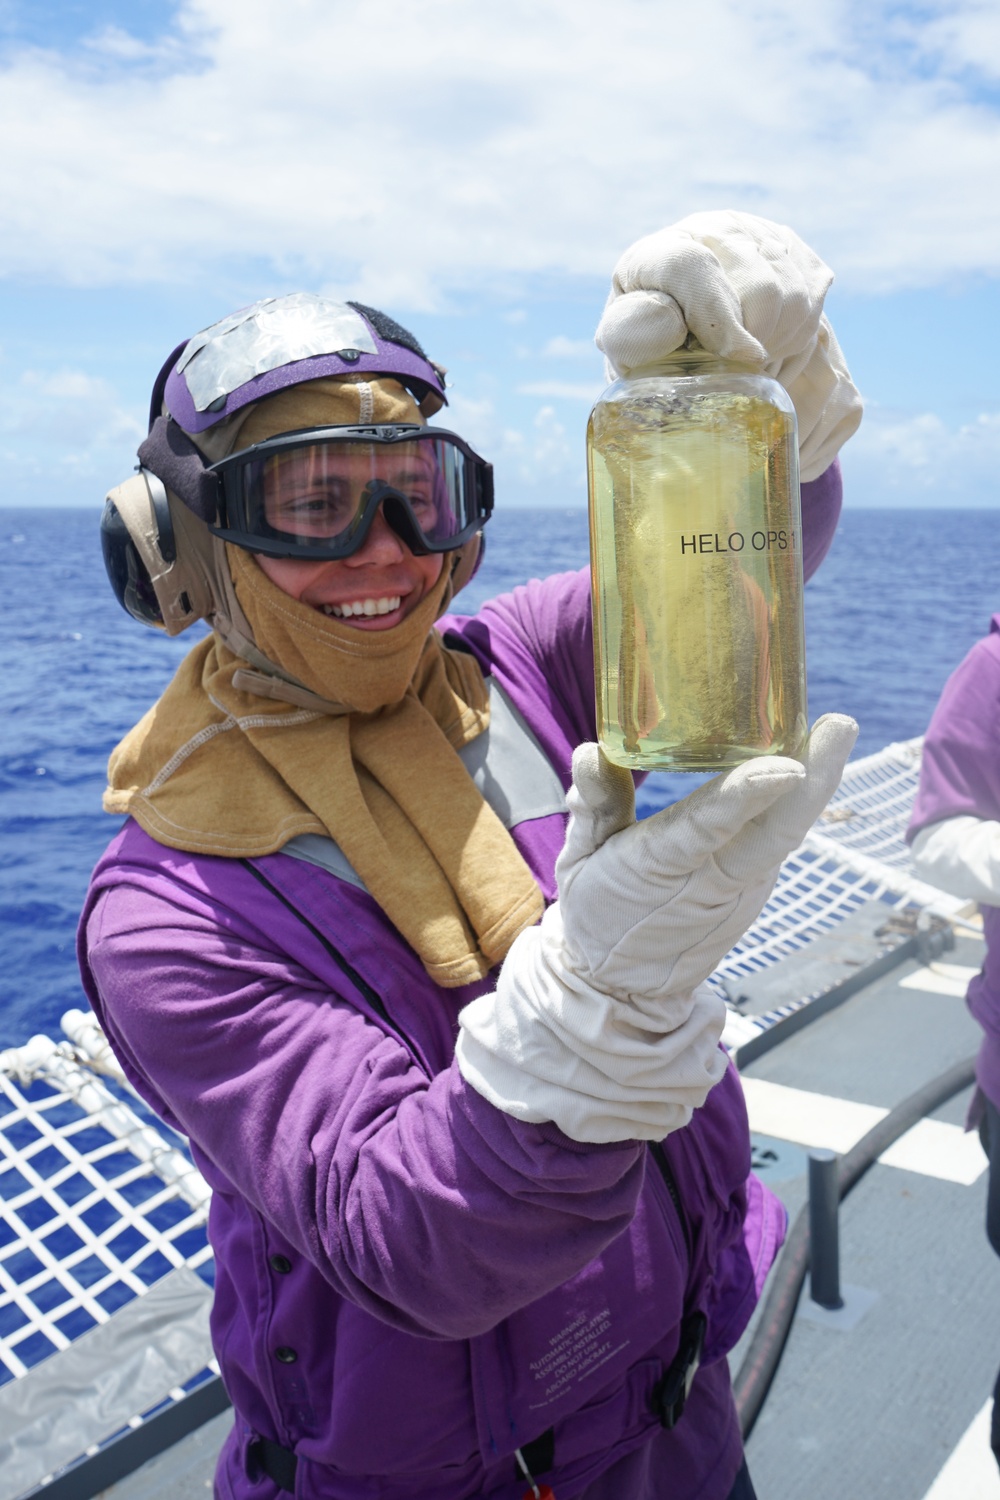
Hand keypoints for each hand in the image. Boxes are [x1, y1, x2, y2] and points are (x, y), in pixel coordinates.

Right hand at [555, 714, 858, 1010]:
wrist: (622, 988)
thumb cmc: (597, 913)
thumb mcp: (578, 862)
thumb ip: (593, 806)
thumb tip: (592, 752)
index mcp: (657, 868)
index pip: (708, 827)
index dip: (747, 795)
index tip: (787, 765)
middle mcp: (710, 881)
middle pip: (775, 832)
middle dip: (814, 779)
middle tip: (841, 725)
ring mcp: (739, 889)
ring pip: (784, 834)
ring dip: (815, 786)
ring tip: (833, 731)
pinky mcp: (751, 890)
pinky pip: (778, 840)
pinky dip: (797, 802)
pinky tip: (811, 761)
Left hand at [594, 210, 862, 480]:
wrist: (688, 332)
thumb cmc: (652, 347)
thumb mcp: (627, 349)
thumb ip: (631, 336)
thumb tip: (667, 324)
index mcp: (661, 252)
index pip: (694, 268)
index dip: (719, 318)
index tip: (740, 359)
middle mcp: (713, 229)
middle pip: (761, 286)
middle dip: (753, 341)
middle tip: (734, 368)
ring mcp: (758, 235)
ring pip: (794, 295)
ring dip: (776, 341)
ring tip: (747, 356)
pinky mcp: (794, 251)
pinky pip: (814, 298)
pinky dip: (795, 334)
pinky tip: (767, 342)